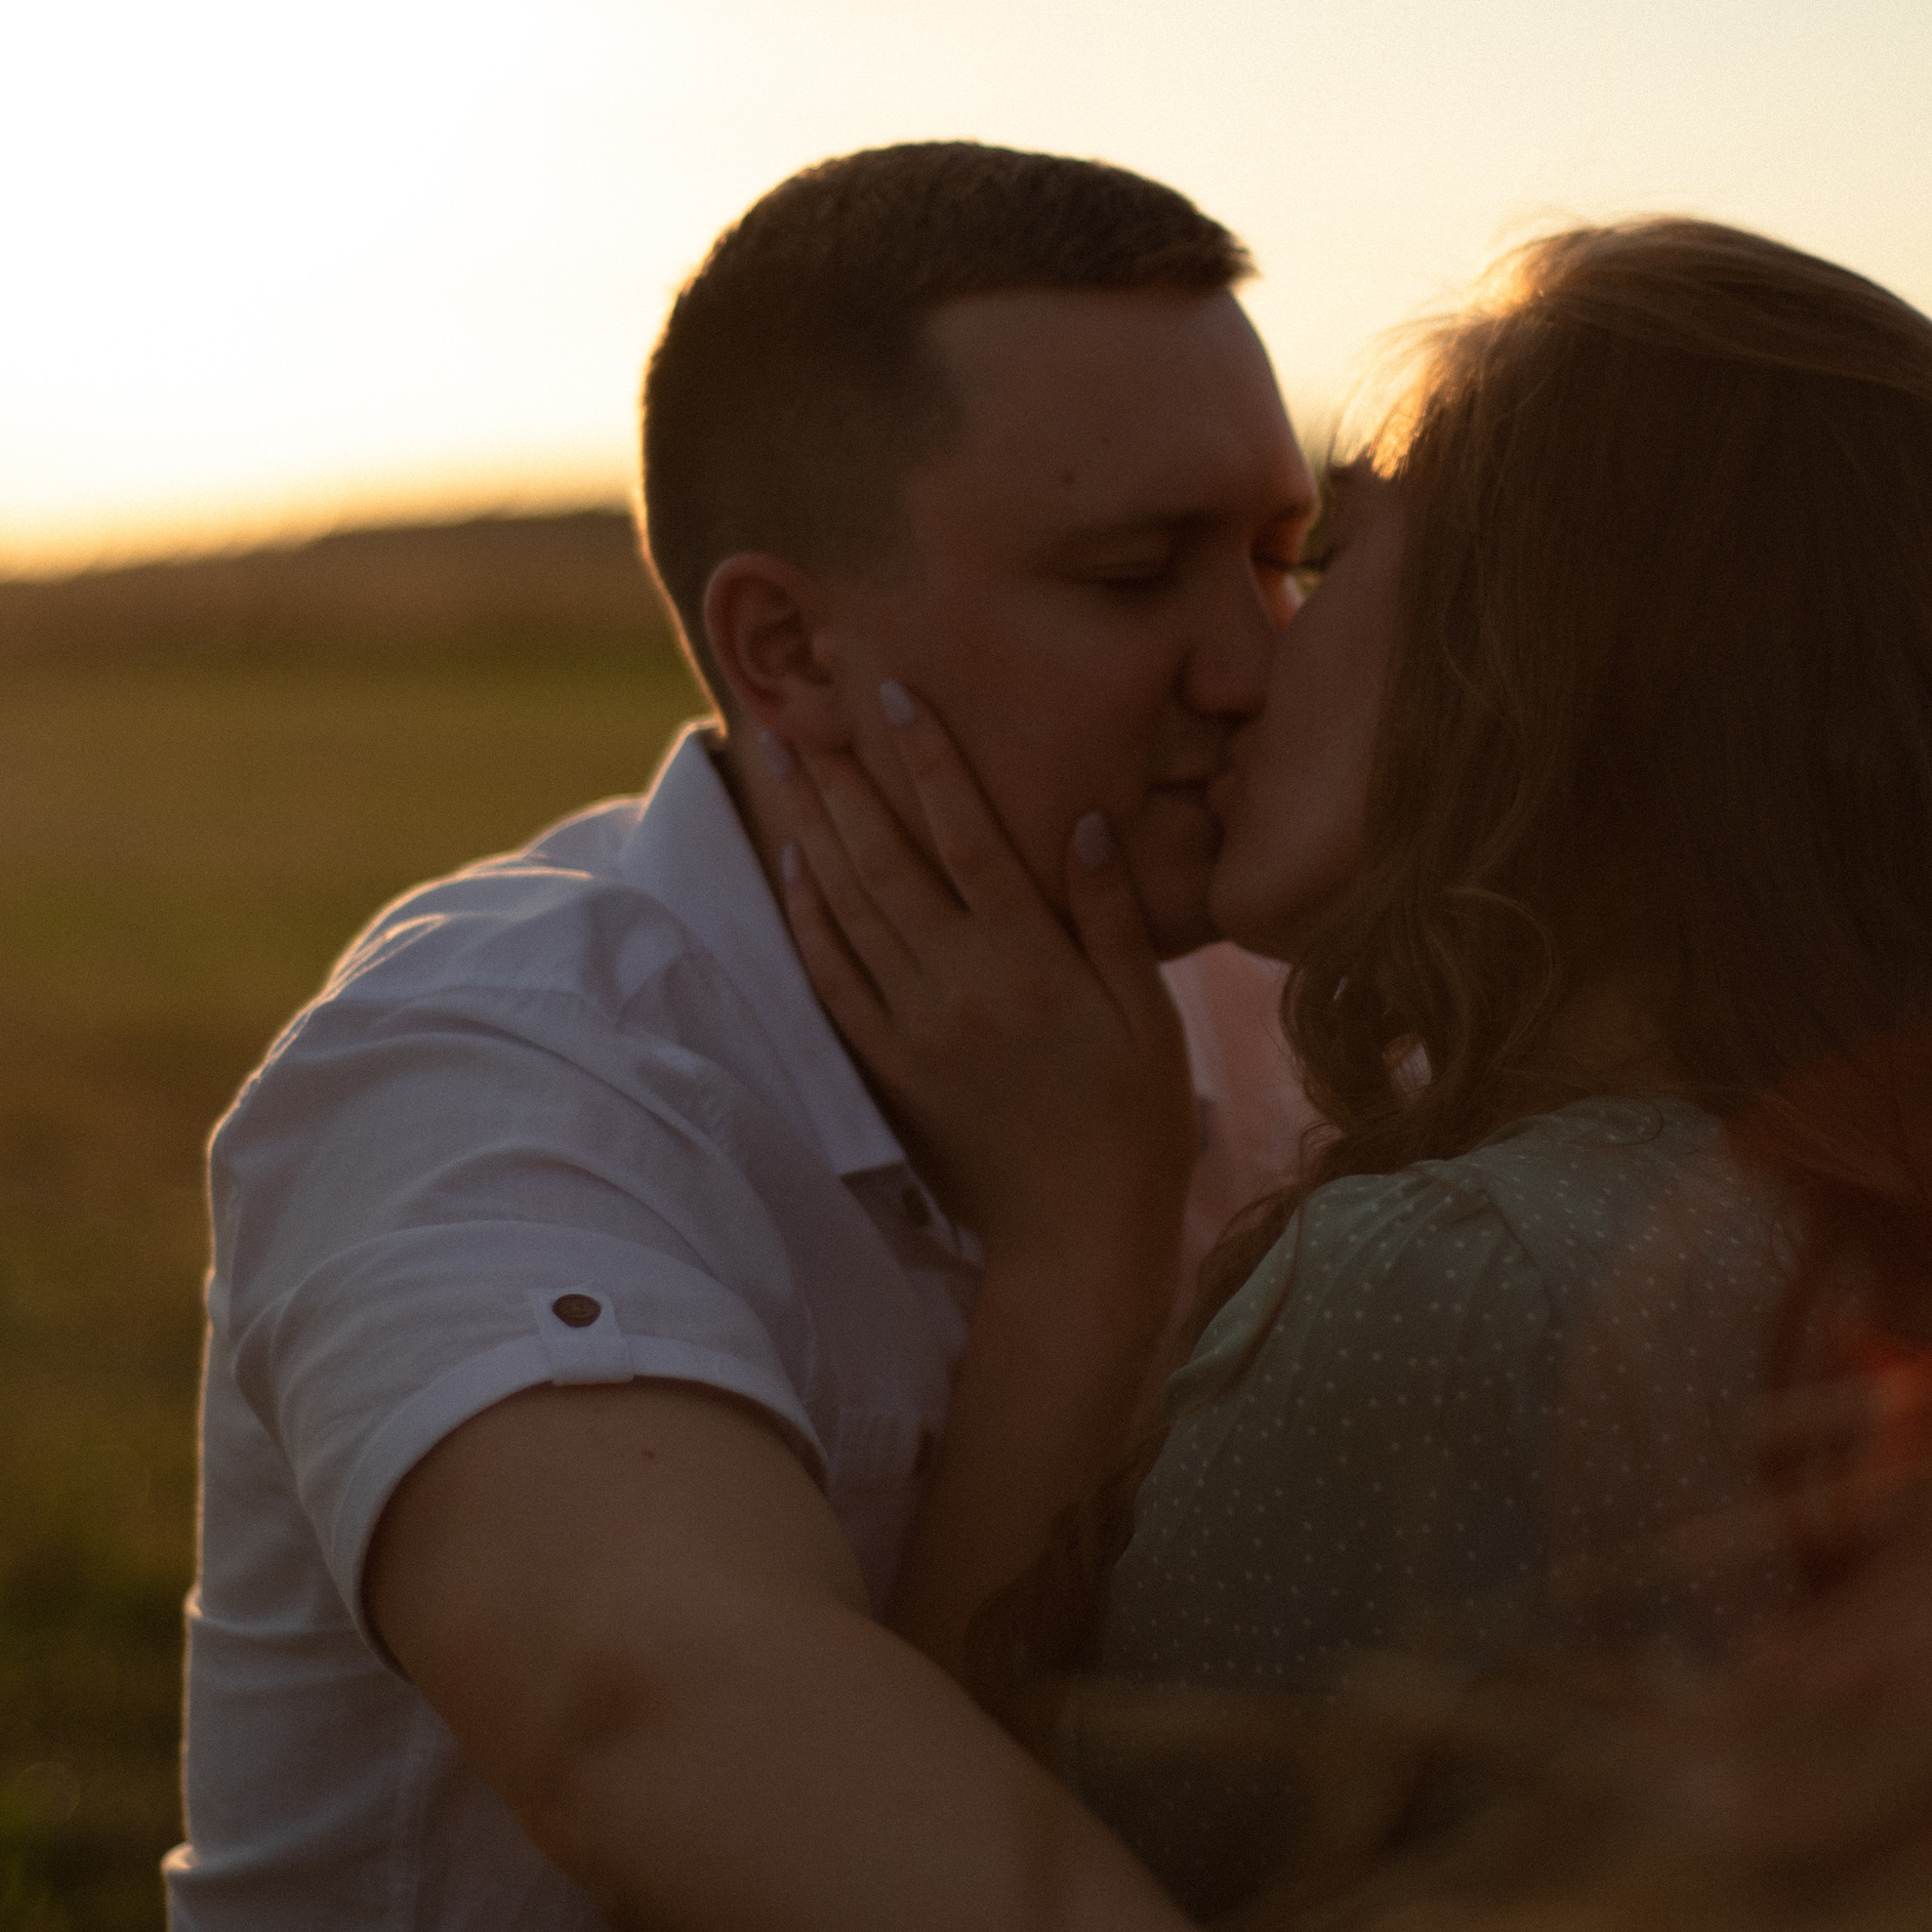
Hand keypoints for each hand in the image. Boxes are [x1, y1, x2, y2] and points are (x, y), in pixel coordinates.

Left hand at [774, 686, 1196, 1279]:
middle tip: (802, 712)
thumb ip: (1111, 918)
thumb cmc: (1134, 1121)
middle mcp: (962, 987)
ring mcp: (917, 1029)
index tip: (896, 697)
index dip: (930, 762)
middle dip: (843, 781)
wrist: (1078, 1234)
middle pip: (887, 862)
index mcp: (1032, 965)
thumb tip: (1085, 821)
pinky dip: (809, 921)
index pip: (970, 838)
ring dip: (813, 831)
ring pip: (850, 910)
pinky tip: (794, 869)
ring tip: (783, 764)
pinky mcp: (892, 1067)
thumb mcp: (1148, 1015)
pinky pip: (836, 981)